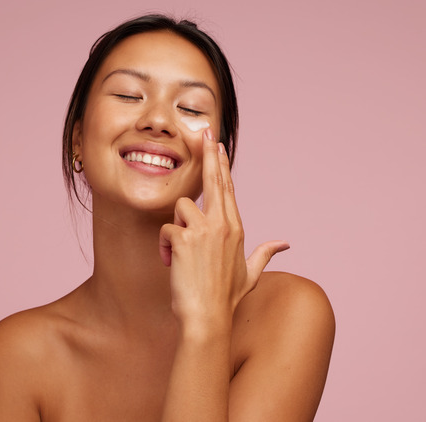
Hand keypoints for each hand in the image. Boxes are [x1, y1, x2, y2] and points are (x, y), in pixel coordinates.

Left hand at [158, 128, 289, 323]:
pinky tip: (169, 263)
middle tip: (203, 132)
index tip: (217, 145)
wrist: (208, 317)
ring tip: (178, 254)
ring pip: (182, 207)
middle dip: (209, 154)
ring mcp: (204, 230)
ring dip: (174, 228)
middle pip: (214, 181)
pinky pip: (166, 229)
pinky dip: (163, 246)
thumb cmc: (225, 297)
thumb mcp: (250, 274)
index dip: (222, 165)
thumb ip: (265, 253)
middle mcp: (223, 225)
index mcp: (237, 229)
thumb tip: (285, 243)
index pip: (228, 189)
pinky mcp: (184, 237)